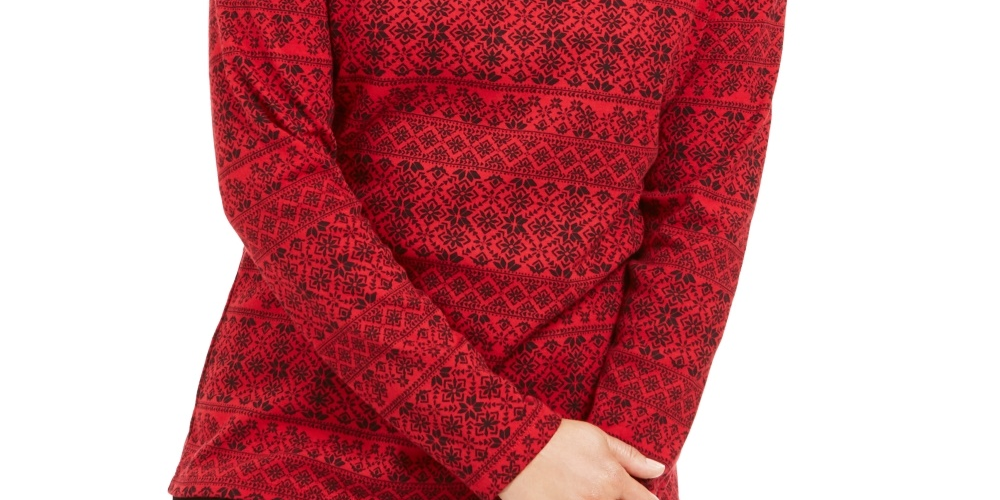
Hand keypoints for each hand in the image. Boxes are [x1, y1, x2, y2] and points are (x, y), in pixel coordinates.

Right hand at [497, 418, 665, 499]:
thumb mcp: (598, 438)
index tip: (644, 496)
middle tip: (592, 480)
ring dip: (591, 496)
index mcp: (613, 482)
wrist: (516, 445)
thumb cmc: (557, 438)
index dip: (646, 498)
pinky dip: (571, 499)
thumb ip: (630, 457)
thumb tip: (658, 470)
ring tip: (575, 483)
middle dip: (612, 495)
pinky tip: (563, 491)